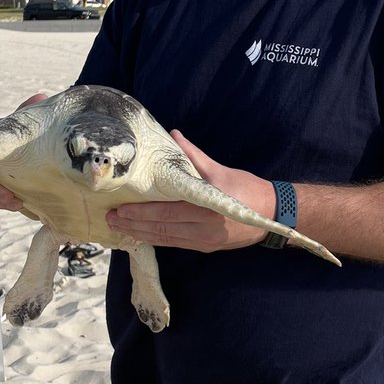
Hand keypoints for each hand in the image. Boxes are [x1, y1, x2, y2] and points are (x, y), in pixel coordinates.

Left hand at [105, 130, 273, 252]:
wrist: (273, 213)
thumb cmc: (248, 189)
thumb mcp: (221, 171)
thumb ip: (194, 157)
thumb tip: (173, 136)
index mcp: (206, 209)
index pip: (166, 213)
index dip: (141, 213)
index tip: (119, 209)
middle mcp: (203, 230)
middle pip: (161, 230)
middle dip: (133, 225)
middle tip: (110, 220)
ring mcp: (204, 242)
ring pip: (166, 240)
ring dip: (141, 235)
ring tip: (119, 229)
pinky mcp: (206, 248)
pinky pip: (175, 244)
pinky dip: (156, 240)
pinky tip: (142, 235)